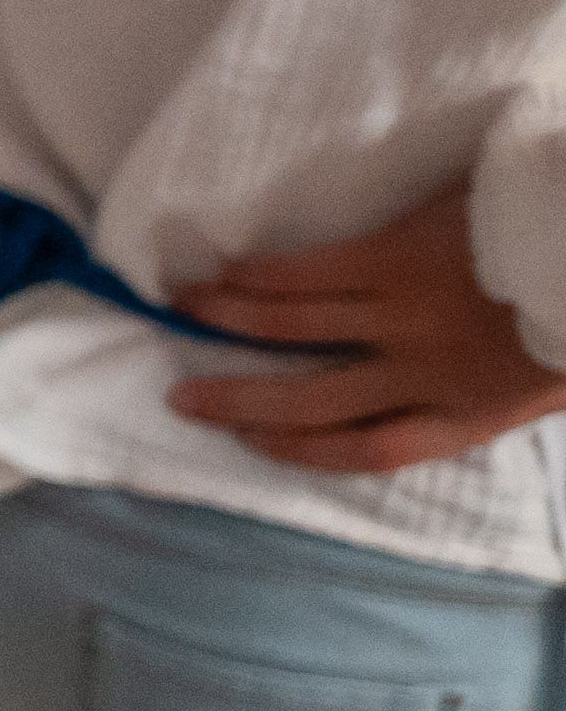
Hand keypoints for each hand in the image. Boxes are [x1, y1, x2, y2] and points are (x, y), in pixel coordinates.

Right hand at [168, 187, 559, 475]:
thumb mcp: (555, 380)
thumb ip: (504, 392)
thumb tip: (467, 390)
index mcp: (473, 413)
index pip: (370, 450)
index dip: (304, 452)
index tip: (257, 441)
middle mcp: (423, 375)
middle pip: (310, 401)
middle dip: (239, 402)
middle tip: (182, 396)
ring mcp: (402, 315)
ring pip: (291, 327)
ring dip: (227, 320)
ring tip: (182, 310)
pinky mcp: (392, 257)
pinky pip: (306, 272)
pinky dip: (259, 275)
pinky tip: (228, 271)